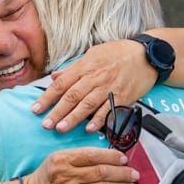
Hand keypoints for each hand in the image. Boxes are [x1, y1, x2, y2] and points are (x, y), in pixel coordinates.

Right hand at [22, 147, 138, 183]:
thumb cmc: (51, 174)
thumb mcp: (59, 157)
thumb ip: (81, 154)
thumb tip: (109, 155)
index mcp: (64, 160)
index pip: (92, 156)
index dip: (111, 156)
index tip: (124, 158)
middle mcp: (68, 177)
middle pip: (101, 173)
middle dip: (122, 173)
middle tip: (134, 173)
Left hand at [32, 40, 153, 133]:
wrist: (147, 55)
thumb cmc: (119, 53)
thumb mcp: (93, 54)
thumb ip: (73, 68)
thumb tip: (54, 76)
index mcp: (85, 66)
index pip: (62, 83)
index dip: (47, 97)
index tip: (36, 109)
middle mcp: (95, 77)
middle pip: (72, 95)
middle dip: (57, 111)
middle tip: (45, 124)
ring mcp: (109, 87)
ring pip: (87, 104)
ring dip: (73, 118)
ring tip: (61, 129)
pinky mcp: (123, 96)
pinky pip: (108, 110)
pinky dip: (98, 120)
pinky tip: (89, 129)